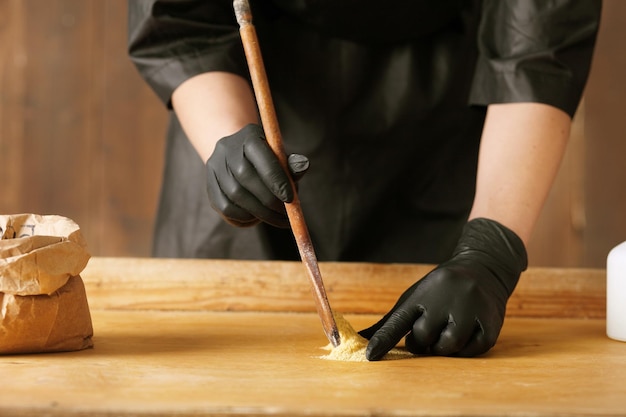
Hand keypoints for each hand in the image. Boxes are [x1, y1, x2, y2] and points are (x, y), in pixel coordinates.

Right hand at [206, 124, 308, 227]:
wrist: (240, 159)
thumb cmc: (269, 162)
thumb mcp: (282, 159)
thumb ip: (292, 165)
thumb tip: (302, 166)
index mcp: (249, 136)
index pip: (261, 156)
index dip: (276, 179)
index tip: (290, 200)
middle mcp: (227, 148)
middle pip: (245, 176)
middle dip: (268, 199)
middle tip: (285, 215)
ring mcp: (214, 166)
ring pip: (235, 194)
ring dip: (259, 212)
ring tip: (276, 218)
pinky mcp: (210, 185)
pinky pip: (225, 207)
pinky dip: (244, 217)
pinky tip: (258, 218)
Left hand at [359, 218, 527, 359]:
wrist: (482, 268)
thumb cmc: (439, 291)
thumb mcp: (414, 299)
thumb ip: (388, 323)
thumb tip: (358, 340)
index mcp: (421, 294)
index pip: (397, 321)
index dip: (383, 340)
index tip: (370, 356)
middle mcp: (444, 299)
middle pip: (423, 338)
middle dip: (422, 342)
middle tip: (428, 333)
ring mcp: (469, 309)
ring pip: (448, 347)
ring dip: (443, 348)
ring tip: (445, 333)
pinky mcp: (489, 322)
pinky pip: (472, 351)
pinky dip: (465, 350)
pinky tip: (465, 334)